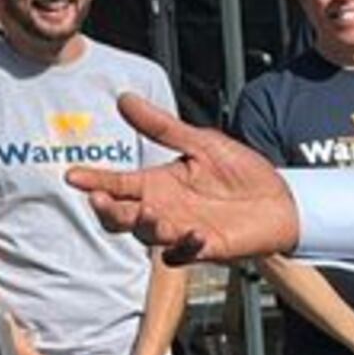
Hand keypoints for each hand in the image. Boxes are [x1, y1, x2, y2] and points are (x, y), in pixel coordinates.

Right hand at [69, 94, 299, 265]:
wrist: (281, 197)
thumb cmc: (240, 172)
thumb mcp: (201, 142)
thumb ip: (162, 127)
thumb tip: (124, 99)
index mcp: (159, 183)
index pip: (118, 183)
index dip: (95, 180)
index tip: (73, 175)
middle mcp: (164, 208)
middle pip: (122, 216)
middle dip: (109, 210)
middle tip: (103, 201)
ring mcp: (182, 230)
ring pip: (148, 236)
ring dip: (146, 226)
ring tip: (151, 214)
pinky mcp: (205, 248)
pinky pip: (183, 255)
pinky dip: (184, 248)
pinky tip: (193, 234)